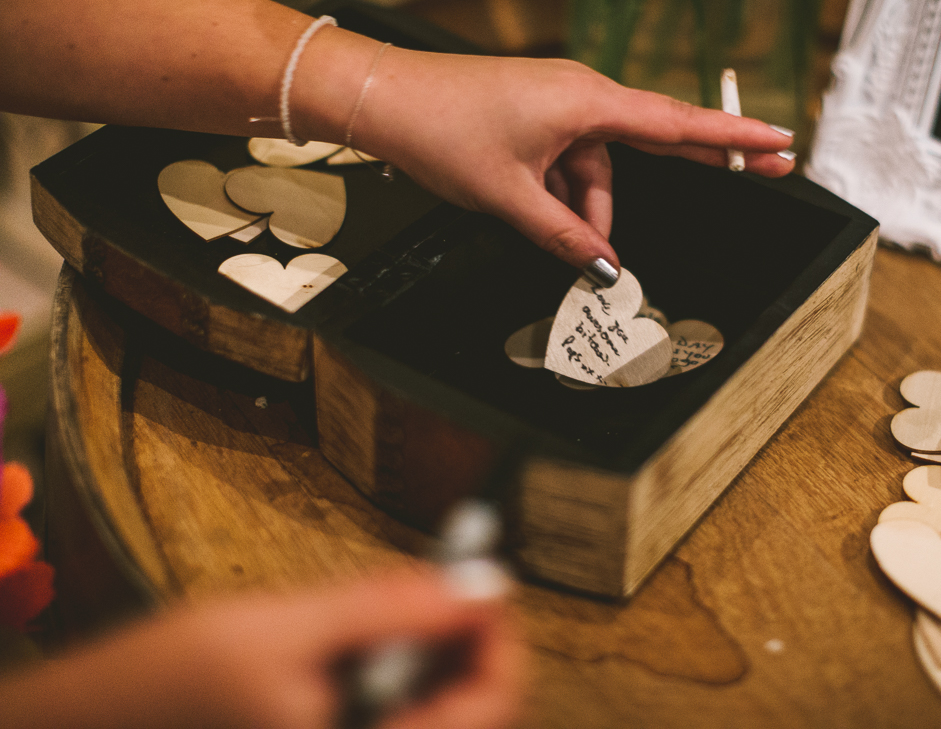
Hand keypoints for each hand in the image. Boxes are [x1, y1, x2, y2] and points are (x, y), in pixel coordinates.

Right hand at [0, 567, 522, 728]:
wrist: (87, 722)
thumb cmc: (161, 688)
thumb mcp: (278, 630)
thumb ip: (383, 608)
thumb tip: (476, 582)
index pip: (488, 707)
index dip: (500, 638)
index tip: (488, 580)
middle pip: (464, 706)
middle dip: (463, 636)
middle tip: (447, 578)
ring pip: (428, 703)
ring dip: (428, 646)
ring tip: (397, 601)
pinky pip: (390, 703)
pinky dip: (395, 661)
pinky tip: (366, 630)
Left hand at [298, 37, 796, 274]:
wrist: (384, 98)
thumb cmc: (444, 131)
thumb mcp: (510, 197)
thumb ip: (565, 236)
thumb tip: (604, 269)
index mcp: (586, 102)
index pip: (678, 123)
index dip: (734, 137)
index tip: (780, 141)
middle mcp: (582, 95)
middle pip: (657, 138)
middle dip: (703, 161)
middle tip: (764, 172)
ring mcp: (559, 104)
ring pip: (599, 166)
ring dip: (588, 208)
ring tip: (564, 242)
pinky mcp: (538, 116)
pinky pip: (570, 161)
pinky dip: (564, 193)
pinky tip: (540, 215)